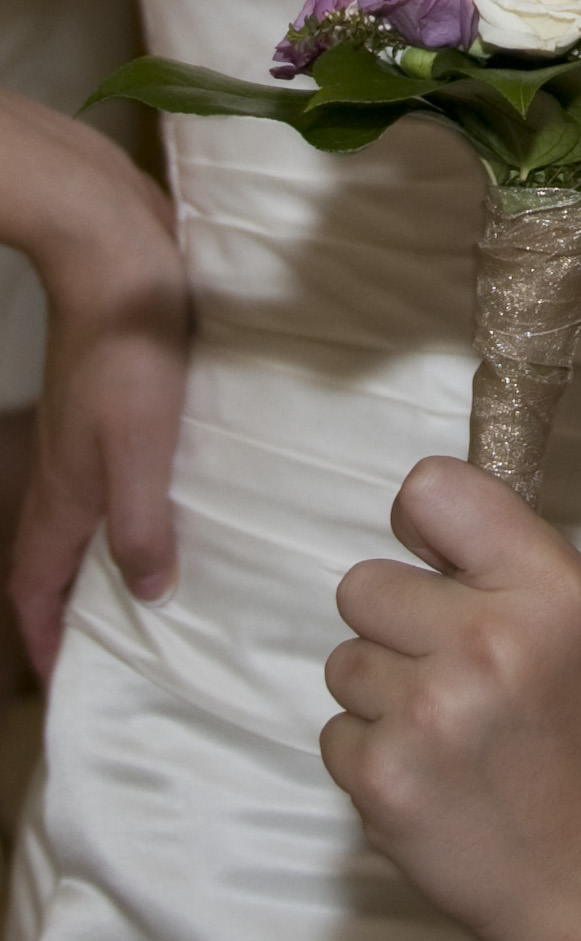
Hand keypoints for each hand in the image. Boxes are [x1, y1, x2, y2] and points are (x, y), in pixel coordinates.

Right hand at [7, 110, 187, 676]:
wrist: (117, 257)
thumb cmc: (129, 355)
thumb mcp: (140, 451)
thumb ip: (140, 525)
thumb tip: (149, 595)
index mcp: (61, 496)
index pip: (35, 590)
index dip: (46, 640)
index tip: (68, 683)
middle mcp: (64, 472)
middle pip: (57, 559)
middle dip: (76, 609)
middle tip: (124, 648)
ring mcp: (85, 432)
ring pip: (88, 513)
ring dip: (110, 553)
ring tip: (162, 583)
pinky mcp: (116, 398)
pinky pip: (118, 469)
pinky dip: (138, 499)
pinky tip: (185, 494)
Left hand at [321, 456, 580, 940]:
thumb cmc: (569, 729)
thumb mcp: (570, 613)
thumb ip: (496, 553)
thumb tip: (411, 508)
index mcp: (546, 585)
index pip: (430, 489)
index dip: (421, 527)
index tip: (438, 564)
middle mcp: (488, 640)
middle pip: (362, 582)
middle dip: (394, 622)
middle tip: (449, 667)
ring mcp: (429, 714)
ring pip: (342, 659)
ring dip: (380, 690)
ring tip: (442, 725)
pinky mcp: (382, 780)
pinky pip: (334, 731)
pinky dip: (370, 752)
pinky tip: (425, 771)